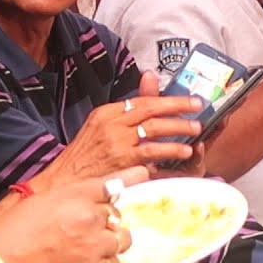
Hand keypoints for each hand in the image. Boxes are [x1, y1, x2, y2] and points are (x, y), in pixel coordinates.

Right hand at [0, 166, 145, 262]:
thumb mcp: (42, 199)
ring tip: (87, 248)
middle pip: (119, 217)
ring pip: (120, 243)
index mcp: (77, 197)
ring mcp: (94, 249)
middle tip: (90, 228)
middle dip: (110, 222)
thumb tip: (107, 187)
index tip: (137, 179)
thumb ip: (77, 193)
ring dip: (110, 245)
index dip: (121, 186)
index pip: (112, 186)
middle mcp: (91, 220)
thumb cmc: (10, 233)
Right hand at [41, 72, 203, 185]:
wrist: (63, 182)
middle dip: (178, 107)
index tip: (189, 100)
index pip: (142, 101)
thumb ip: (125, 112)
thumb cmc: (84, 158)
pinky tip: (185, 150)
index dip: (168, 99)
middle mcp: (111, 123)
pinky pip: (151, 152)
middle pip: (151, 110)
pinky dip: (170, 149)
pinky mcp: (121, 161)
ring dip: (178, 128)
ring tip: (196, 129)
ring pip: (154, 129)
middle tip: (198, 108)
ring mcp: (116, 142)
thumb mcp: (100, 128)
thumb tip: (149, 81)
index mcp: (106, 113)